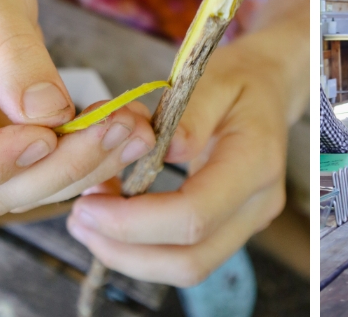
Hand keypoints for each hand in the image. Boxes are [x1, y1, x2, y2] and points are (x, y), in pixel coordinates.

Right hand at [0, 0, 154, 218]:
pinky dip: (95, 157)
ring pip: (25, 192)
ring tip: (136, 127)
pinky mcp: (10, 155)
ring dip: (88, 167)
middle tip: (117, 127)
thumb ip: (9, 50)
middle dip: (58, 168)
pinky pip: (50, 173)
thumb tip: (47, 111)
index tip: (40, 137)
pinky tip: (130, 126)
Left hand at [67, 27, 296, 285]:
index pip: (194, 216)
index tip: (87, 203)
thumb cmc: (237, 82)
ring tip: (89, 221)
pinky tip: (115, 218)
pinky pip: (187, 257)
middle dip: (125, 251)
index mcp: (256, 161)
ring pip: (187, 268)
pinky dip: (144, 248)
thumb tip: (163, 152)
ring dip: (129, 256)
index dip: (134, 222)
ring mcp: (249, 222)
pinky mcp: (233, 230)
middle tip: (79, 219)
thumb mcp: (212, 80)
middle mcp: (259, 203)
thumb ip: (189, 114)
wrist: (268, 90)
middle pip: (190, 260)